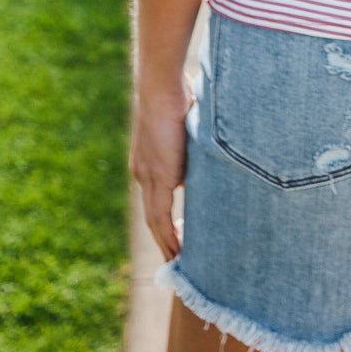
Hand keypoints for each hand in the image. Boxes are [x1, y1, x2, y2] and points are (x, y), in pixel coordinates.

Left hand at [129, 80, 192, 261]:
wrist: (161, 86)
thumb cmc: (178, 93)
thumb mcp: (187, 124)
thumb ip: (192, 143)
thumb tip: (208, 149)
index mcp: (148, 162)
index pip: (156, 198)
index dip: (164, 219)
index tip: (177, 234)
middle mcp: (143, 173)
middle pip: (152, 216)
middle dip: (164, 240)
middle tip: (177, 260)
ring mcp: (147, 177)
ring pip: (155, 222)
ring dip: (167, 244)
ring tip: (179, 265)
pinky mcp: (157, 178)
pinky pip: (161, 217)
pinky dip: (169, 237)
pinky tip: (178, 253)